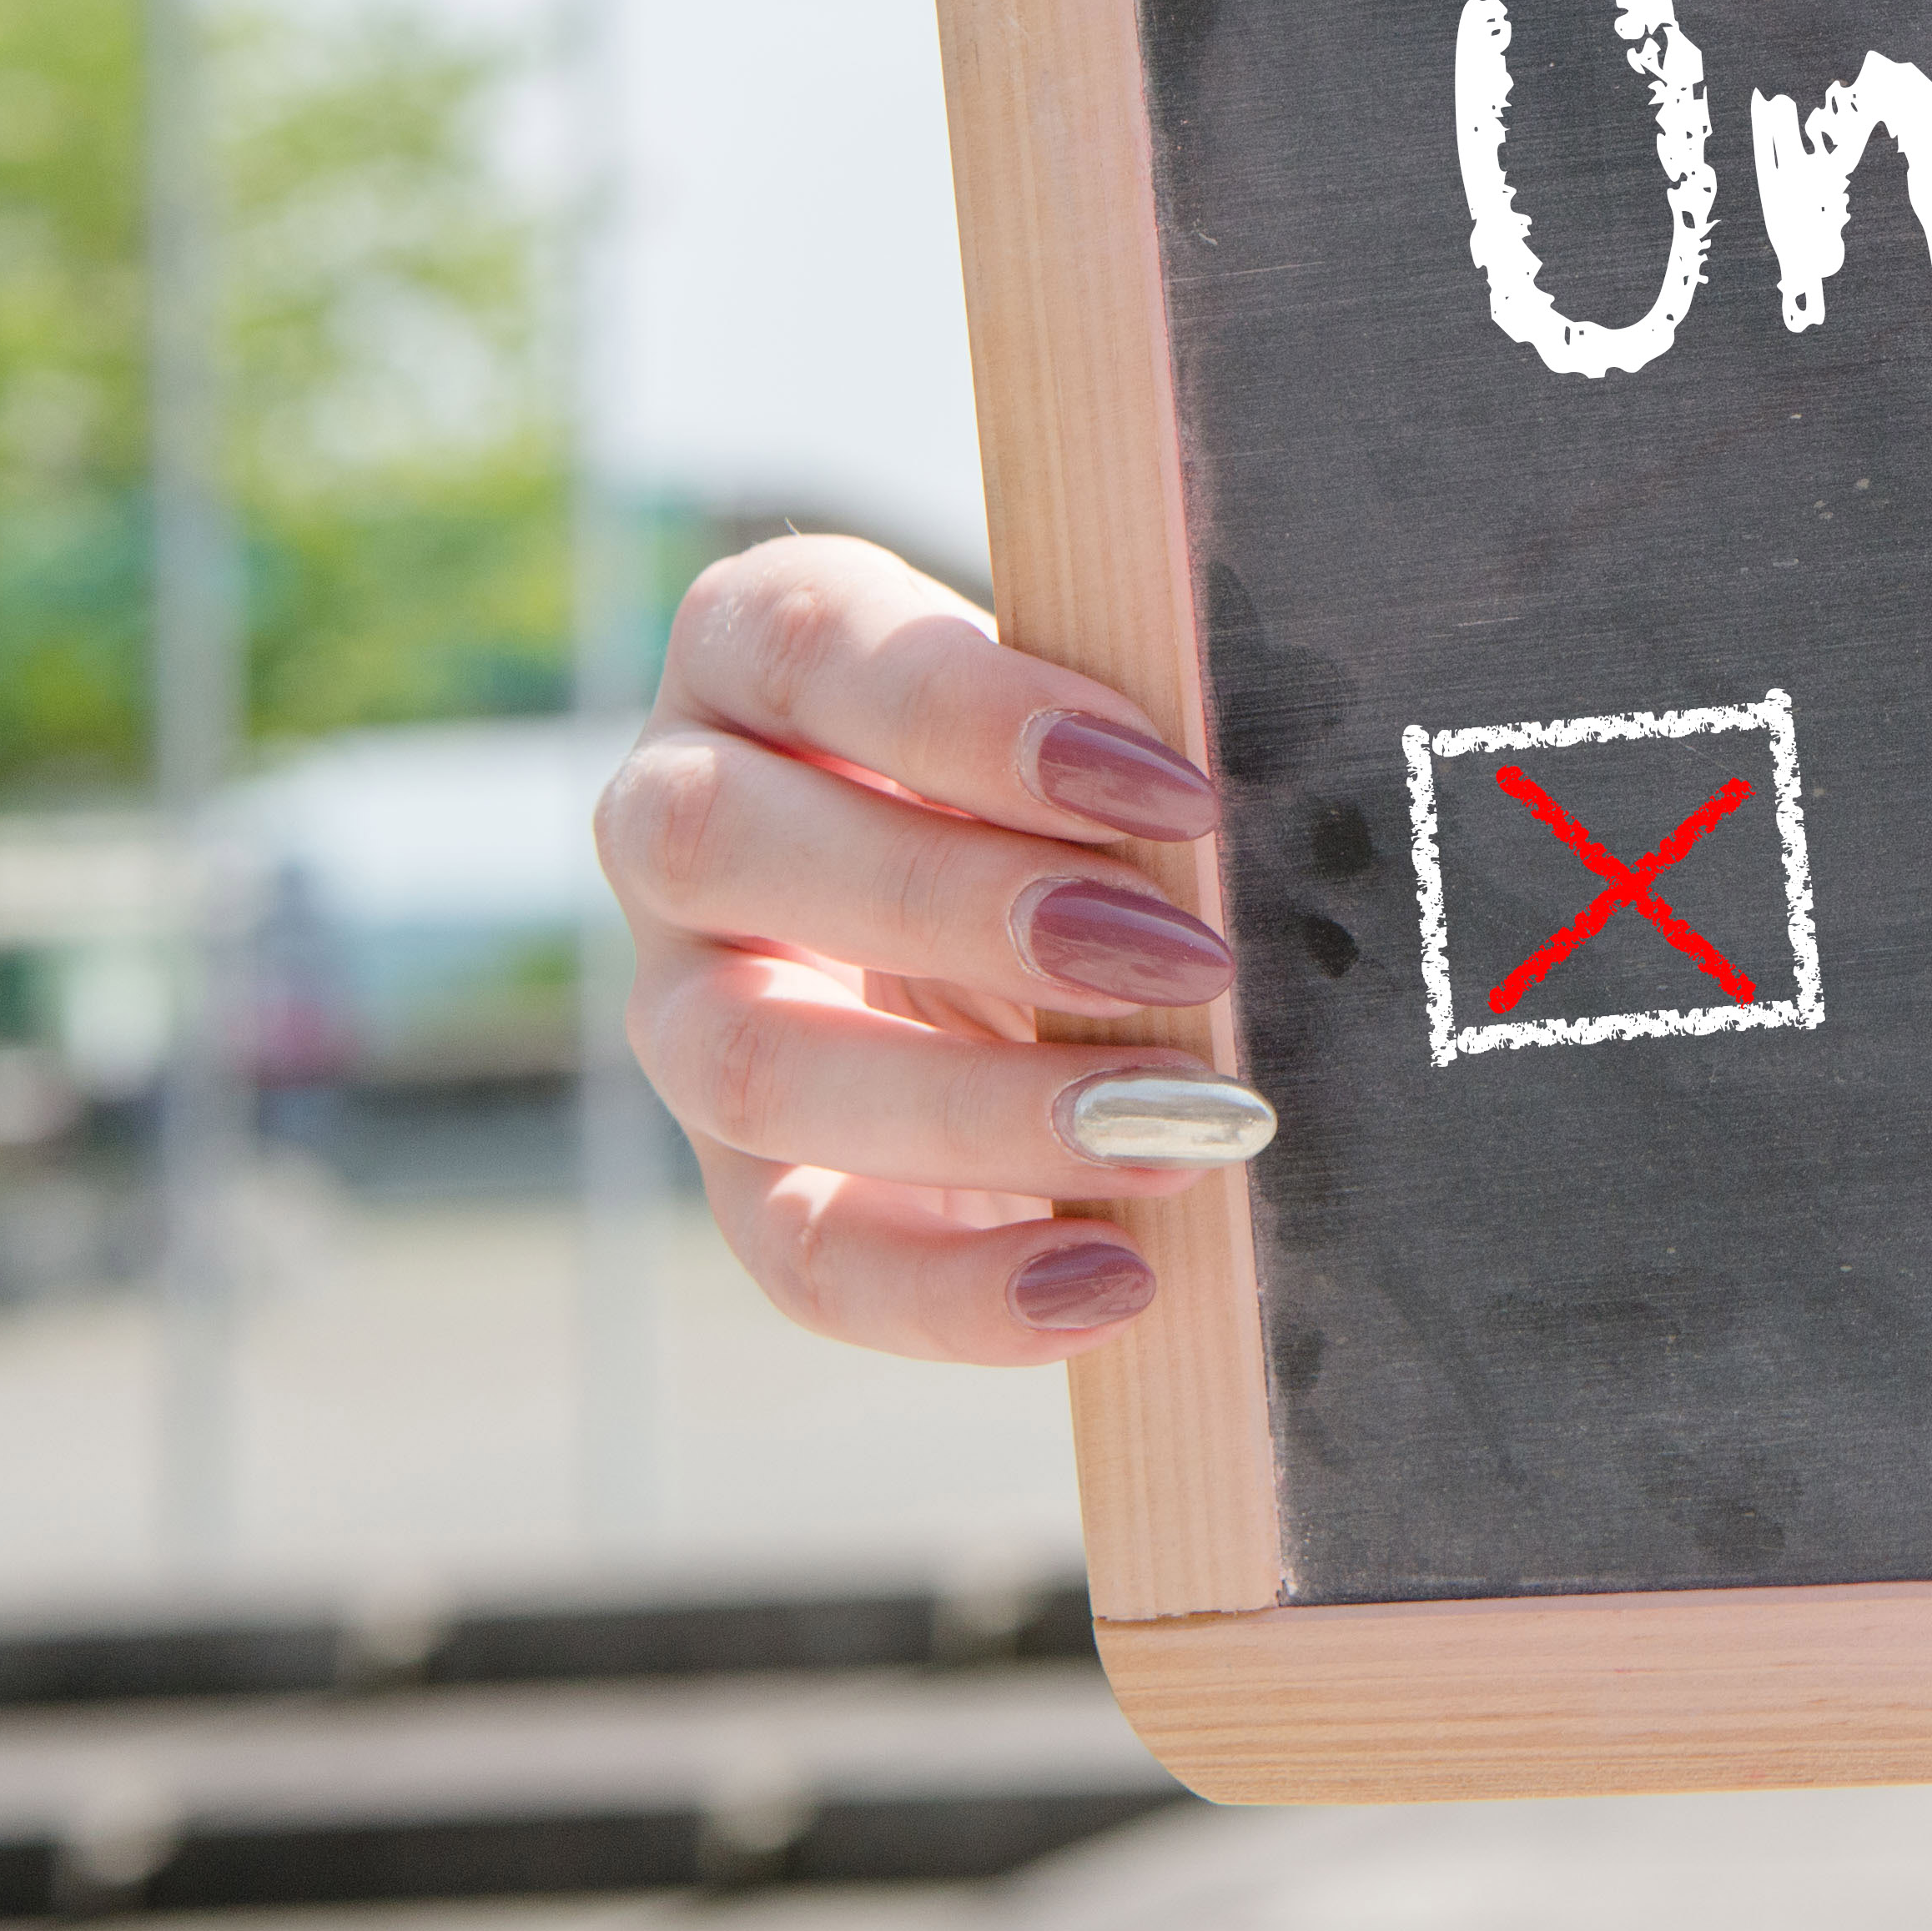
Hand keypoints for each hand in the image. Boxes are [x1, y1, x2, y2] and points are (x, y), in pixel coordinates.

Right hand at [590, 533, 1268, 1359]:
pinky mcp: (739, 1170)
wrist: (1052, 914)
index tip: (1170, 783)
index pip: (806, 644)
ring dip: (972, 1102)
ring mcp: (681, 1003)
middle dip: (962, 905)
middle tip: (1182, 955)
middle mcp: (675, 818)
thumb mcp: (1091, 732)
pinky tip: (1114, 1278)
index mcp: (755, 652)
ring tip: (1175, 1124)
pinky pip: (799, 1250)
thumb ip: (1127, 746)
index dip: (975, 715)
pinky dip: (955, 1285)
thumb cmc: (1086, 777)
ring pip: (743, 1060)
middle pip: (721, 843)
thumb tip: (1256, 808)